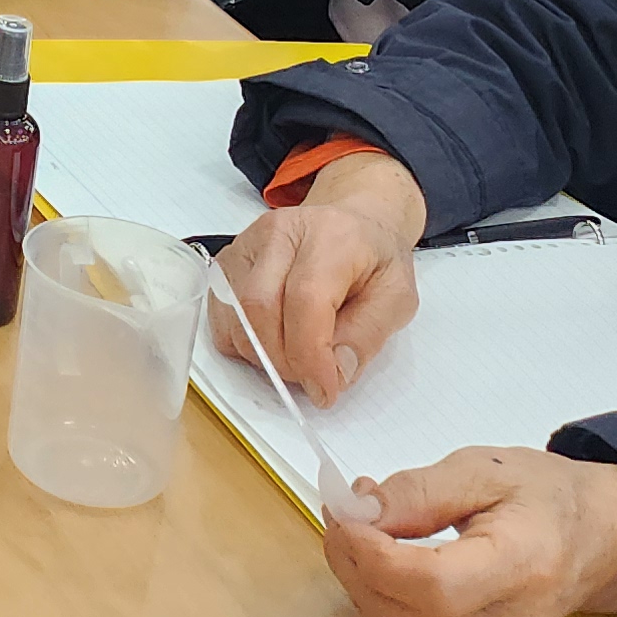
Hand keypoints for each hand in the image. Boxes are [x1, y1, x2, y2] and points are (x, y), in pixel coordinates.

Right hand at [208, 149, 427, 402]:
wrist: (350, 224)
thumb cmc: (374, 261)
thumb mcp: (397, 297)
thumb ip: (368, 335)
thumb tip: (334, 374)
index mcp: (329, 236)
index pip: (305, 299)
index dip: (311, 355)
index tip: (326, 391)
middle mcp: (279, 232)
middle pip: (259, 308)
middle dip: (284, 362)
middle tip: (312, 378)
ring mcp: (245, 245)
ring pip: (234, 317)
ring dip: (263, 356)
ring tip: (297, 357)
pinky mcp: (226, 263)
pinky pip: (220, 318)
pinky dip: (243, 344)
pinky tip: (274, 340)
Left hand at [320, 448, 616, 616]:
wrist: (600, 540)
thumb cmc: (546, 495)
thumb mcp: (483, 468)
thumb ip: (419, 491)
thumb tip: (358, 512)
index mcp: (521, 567)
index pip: (429, 584)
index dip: (370, 552)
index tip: (344, 509)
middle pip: (399, 610)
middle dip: (352, 559)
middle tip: (345, 507)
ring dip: (361, 574)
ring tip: (368, 523)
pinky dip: (384, 593)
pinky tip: (390, 556)